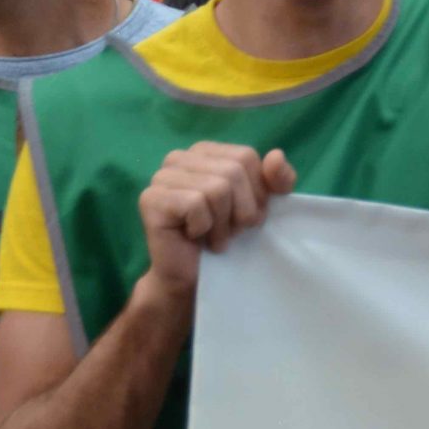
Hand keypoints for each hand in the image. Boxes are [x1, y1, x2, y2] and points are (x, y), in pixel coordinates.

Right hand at [137, 142, 296, 301]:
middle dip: (240, 210)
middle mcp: (180, 158)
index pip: (246, 156)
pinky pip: (196, 204)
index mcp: (204, 151)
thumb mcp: (261, 203)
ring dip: (222, 224)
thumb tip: (276, 155)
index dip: (255, 192)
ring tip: (212, 236)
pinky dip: (203, 228)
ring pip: (216, 189)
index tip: (244, 215)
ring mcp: (162, 177)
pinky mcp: (151, 199)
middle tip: (228, 230)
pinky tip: (194, 237)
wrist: (193, 277)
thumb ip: (277, 178)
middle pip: (233, 172)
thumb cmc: (225, 235)